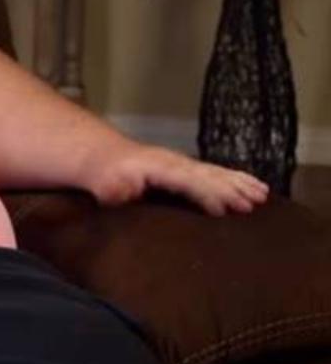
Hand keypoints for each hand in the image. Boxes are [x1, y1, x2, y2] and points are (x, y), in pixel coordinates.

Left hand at [78, 142, 269, 215]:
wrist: (101, 155)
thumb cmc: (104, 176)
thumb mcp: (107, 187)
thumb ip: (120, 193)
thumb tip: (132, 198)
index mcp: (158, 168)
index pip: (188, 181)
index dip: (206, 194)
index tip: (225, 209)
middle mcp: (174, 162)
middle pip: (208, 175)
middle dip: (231, 189)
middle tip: (255, 204)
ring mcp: (181, 163)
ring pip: (215, 172)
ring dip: (238, 183)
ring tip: (262, 194)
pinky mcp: (185, 168)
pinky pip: (214, 172)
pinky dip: (235, 177)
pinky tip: (252, 184)